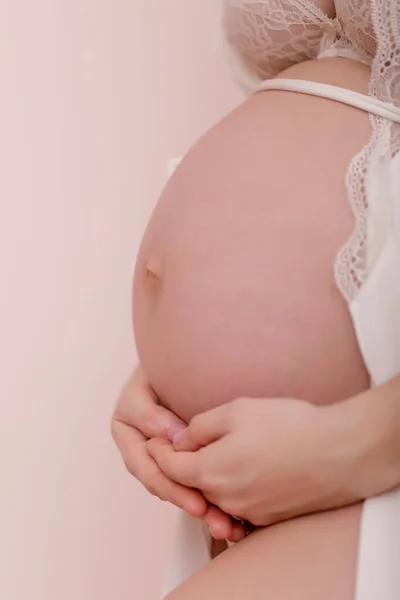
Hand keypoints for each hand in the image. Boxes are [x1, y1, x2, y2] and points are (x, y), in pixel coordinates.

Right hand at [111, 365, 245, 540]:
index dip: (170, 485)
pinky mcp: (182, 452)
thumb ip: (151, 412)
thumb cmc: (161, 364)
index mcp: (126, 428)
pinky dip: (211, 495)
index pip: (145, 465)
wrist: (178, 357)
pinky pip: (193, 477)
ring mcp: (161, 451)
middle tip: (211, 516)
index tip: (196, 500)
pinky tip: (231, 513)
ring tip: (226, 524)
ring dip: (201, 506)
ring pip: (178, 484)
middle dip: (187, 501)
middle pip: (161, 482)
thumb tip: (172, 438)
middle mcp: (141, 444)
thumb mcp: (146, 384)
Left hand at [147, 396, 360, 526]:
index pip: (169, 466)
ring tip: (211, 453)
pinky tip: (239, 469)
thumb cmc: (289, 426)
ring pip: (213, 496)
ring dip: (206, 477)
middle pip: (190, 484)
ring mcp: (248, 512)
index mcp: (211, 471)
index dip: (158, 450)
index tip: (155, 438)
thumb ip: (200, 426)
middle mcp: (225, 499)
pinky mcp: (268, 517)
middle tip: (179, 444)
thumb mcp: (237, 411)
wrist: (339, 453)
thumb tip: (180, 440)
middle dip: (180, 465)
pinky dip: (230, 490)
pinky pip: (237, 506)